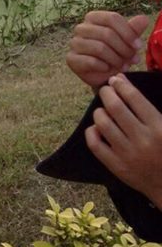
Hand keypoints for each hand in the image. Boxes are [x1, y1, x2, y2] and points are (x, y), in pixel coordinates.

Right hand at [66, 12, 147, 88]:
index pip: (112, 18)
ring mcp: (74, 43)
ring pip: (99, 48)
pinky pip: (91, 61)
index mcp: (93, 17)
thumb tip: (144, 18)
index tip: (138, 46)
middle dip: (123, 48)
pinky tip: (109, 69)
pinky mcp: (71, 58)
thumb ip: (134, 29)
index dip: (128, 32)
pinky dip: (104, 67)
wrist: (103, 73)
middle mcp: (81, 28)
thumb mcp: (127, 40)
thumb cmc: (116, 53)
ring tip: (123, 65)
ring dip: (115, 59)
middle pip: (107, 33)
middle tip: (132, 59)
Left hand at [85, 73, 161, 208]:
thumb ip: (148, 107)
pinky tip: (97, 128)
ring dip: (99, 111)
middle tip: (106, 90)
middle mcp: (142, 139)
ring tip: (103, 110)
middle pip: (115, 106)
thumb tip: (122, 81)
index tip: (116, 80)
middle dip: (107, 93)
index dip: (121, 84)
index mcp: (158, 127)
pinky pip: (95, 144)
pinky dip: (92, 131)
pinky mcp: (116, 166)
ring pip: (103, 123)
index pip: (134, 97)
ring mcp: (127, 154)